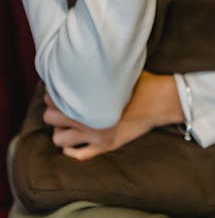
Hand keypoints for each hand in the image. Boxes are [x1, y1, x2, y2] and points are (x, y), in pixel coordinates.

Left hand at [43, 71, 183, 160]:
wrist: (160, 101)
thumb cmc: (140, 82)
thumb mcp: (116, 72)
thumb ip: (97, 72)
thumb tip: (82, 61)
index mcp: (89, 99)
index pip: (53, 99)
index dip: (54, 93)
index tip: (59, 89)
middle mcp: (88, 120)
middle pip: (51, 118)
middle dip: (54, 111)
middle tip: (61, 105)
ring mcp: (96, 136)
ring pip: (59, 139)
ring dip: (61, 130)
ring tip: (68, 122)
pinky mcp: (105, 146)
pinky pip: (79, 155)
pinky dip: (71, 149)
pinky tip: (73, 140)